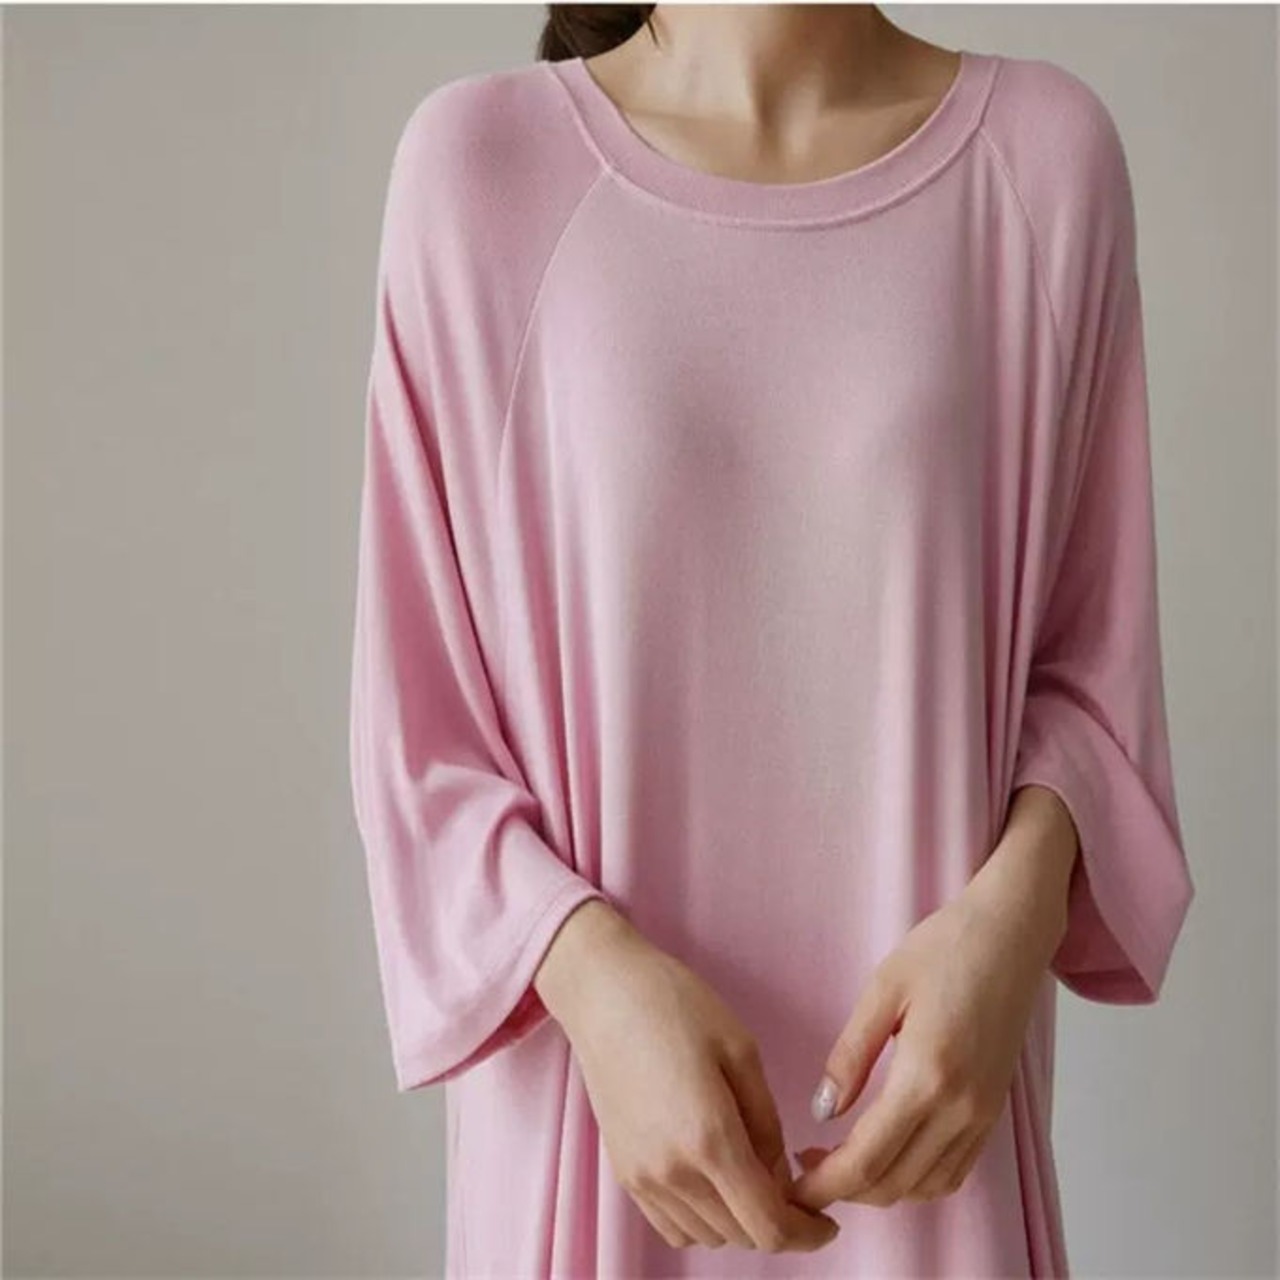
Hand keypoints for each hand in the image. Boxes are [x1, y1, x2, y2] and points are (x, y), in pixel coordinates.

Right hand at [535, 900, 840, 1252]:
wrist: (601, 991)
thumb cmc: (675, 1004)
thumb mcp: (741, 1050)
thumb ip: (767, 1122)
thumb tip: (780, 1176)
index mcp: (710, 1138)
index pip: (769, 1225)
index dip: (808, 1234)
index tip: (828, 1224)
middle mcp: (672, 1172)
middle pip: (742, 1236)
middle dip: (777, 1221)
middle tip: (793, 1187)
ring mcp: (642, 1177)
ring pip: (708, 1235)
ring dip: (739, 1220)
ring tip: (751, 1173)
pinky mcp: (622, 1171)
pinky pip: (672, 1225)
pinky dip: (702, 1218)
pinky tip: (712, 1177)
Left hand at [789, 852, 1068, 1210]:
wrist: (1011, 933)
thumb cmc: (943, 948)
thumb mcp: (881, 990)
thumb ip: (849, 1056)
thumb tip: (820, 1112)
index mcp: (926, 1077)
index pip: (866, 1160)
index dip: (823, 1184)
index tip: (789, 1184)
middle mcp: (960, 1109)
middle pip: (893, 1184)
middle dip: (843, 1191)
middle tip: (802, 1170)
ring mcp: (983, 1115)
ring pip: (925, 1187)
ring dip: (878, 1189)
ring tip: (836, 1162)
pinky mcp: (994, 1112)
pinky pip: (954, 1171)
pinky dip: (915, 1180)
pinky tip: (886, 1155)